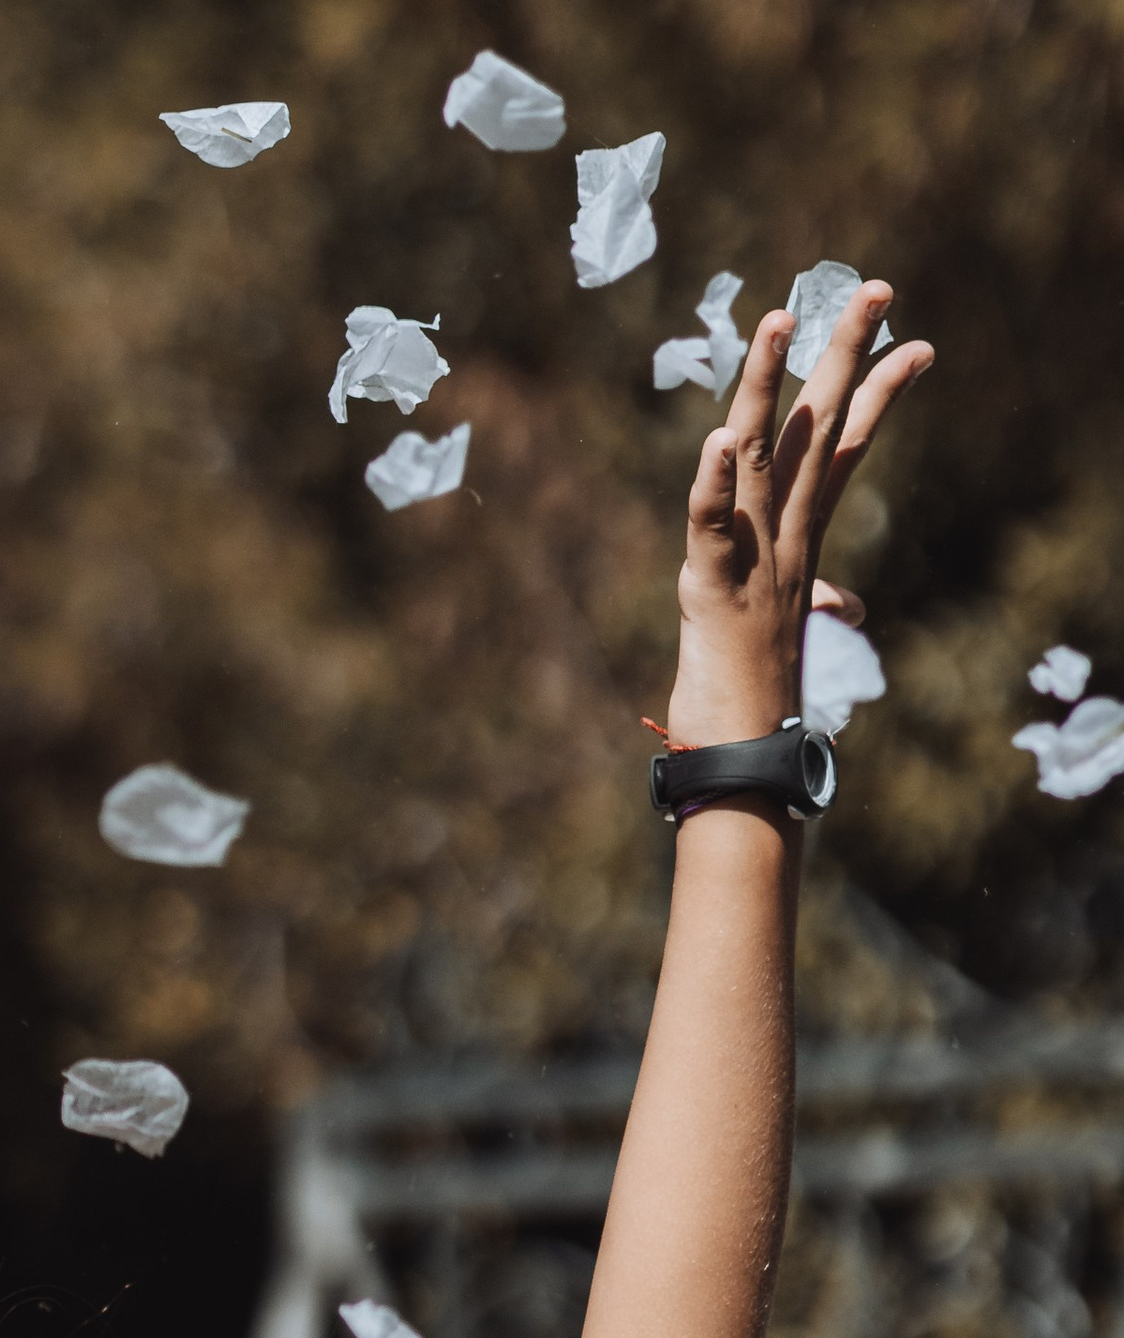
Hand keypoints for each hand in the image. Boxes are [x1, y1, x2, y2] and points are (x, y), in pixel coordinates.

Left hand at [665, 281, 932, 748]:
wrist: (742, 759)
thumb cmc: (757, 693)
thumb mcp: (788, 627)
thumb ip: (818, 595)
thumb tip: (849, 602)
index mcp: (801, 538)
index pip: (846, 448)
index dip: (879, 394)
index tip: (919, 343)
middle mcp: (784, 537)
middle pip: (818, 427)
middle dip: (845, 355)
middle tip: (876, 288)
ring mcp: (752, 560)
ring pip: (758, 454)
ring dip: (764, 385)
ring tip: (778, 320)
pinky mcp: (709, 589)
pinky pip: (710, 526)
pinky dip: (711, 485)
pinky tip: (717, 442)